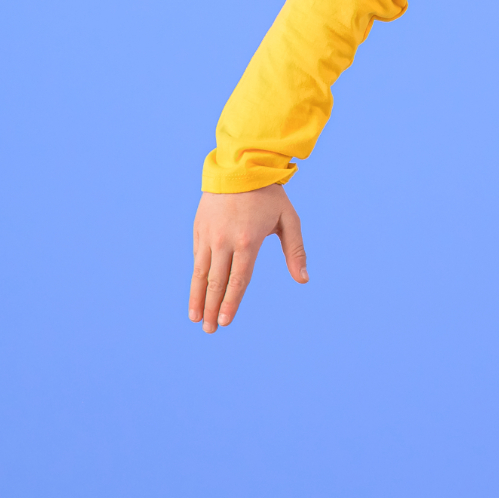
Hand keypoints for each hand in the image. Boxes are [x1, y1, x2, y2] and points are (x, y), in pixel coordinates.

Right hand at [188, 183, 307, 331]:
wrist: (241, 167)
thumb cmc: (269, 196)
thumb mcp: (289, 220)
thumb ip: (296, 251)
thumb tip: (303, 279)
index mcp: (248, 240)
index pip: (238, 280)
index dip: (231, 303)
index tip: (225, 321)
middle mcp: (224, 241)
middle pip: (216, 282)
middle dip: (211, 308)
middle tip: (210, 330)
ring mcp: (208, 235)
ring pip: (200, 273)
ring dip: (197, 298)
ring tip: (196, 319)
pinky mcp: (198, 230)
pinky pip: (196, 259)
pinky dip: (194, 278)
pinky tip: (195, 293)